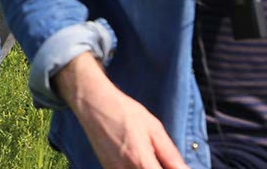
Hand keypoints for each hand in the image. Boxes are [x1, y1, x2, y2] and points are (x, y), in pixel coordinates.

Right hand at [57, 57, 187, 168]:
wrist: (93, 104)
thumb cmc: (124, 112)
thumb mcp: (154, 129)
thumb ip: (171, 156)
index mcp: (142, 164)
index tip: (174, 164)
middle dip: (159, 167)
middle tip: (164, 159)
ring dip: (149, 166)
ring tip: (150, 155)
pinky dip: (137, 167)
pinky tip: (139, 156)